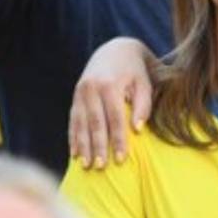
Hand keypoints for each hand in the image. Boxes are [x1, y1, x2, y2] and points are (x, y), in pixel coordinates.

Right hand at [68, 38, 154, 167]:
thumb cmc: (136, 71)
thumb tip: (137, 129)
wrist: (115, 50)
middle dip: (98, 146)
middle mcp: (91, 88)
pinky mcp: (75, 97)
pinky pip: (73, 120)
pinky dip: (74, 138)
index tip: (122, 159)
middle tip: (101, 167)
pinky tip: (75, 153)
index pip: (114, 118)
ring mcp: (80, 92)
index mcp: (110, 85)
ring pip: (81, 124)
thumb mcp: (144, 83)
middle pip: (95, 123)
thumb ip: (143, 104)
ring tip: (86, 165)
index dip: (118, 139)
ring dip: (83, 146)